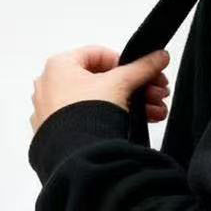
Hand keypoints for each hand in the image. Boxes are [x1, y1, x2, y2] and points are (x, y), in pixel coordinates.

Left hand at [30, 45, 170, 134]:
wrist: (76, 156)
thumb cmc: (86, 115)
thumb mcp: (121, 83)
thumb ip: (142, 68)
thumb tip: (159, 57)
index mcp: (59, 65)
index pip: (99, 54)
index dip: (126, 63)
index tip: (142, 72)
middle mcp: (51, 85)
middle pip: (104, 79)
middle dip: (136, 87)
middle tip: (155, 93)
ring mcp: (55, 110)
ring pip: (101, 100)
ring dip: (132, 104)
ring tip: (154, 111)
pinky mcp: (61, 131)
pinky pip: (91, 118)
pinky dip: (114, 118)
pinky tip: (137, 123)